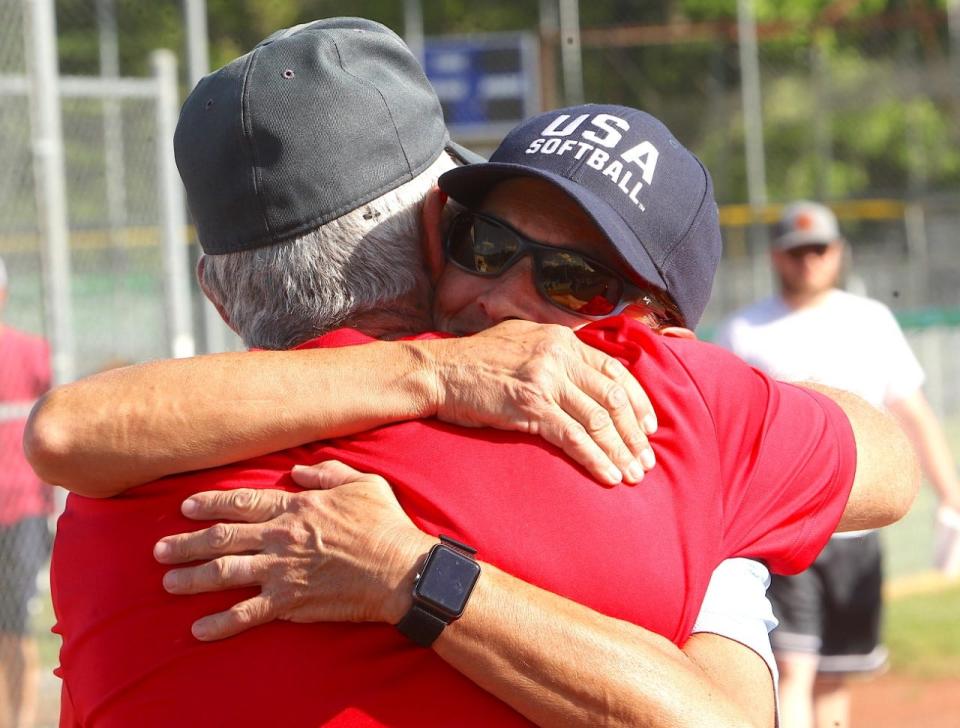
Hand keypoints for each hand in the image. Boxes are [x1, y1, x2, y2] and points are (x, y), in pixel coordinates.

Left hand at [154, 460, 434, 640]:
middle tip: (159, 550)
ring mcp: (281, 570)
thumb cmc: (385, 524)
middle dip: (186, 543)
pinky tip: (199, 630)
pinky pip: (246, 614)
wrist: (399, 570)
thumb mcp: (363, 483)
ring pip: (225, 572)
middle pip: (223, 537)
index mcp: (296, 506)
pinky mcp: (289, 602)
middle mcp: (280, 536)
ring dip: (193, 578)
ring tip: (168, 582)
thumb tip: (298, 469)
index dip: (211, 504)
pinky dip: (220, 623)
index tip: (186, 507)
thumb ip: (327, 472)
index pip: (242, 502)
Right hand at [426, 320, 656, 485]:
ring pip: (598, 420)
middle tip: (646, 460)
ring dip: (620, 451)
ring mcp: (545, 380)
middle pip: (612, 398)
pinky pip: (573, 437)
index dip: (638, 402)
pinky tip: (608, 476)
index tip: (649, 427)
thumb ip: (555, 353)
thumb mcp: (523, 341)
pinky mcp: (530, 406)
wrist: (439, 372)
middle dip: (635, 433)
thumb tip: (584, 374)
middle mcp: (559, 356)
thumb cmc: (477, 362)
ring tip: (633, 475)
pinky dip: (595, 459)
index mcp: (562, 340)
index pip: (615, 371)